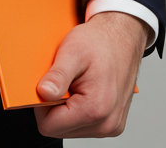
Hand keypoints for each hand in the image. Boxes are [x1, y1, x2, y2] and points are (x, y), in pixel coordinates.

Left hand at [33, 11, 151, 138]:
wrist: (123, 37)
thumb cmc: (101, 42)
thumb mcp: (73, 51)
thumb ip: (57, 76)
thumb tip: (44, 93)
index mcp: (95, 109)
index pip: (49, 126)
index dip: (42, 105)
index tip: (49, 85)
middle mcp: (106, 124)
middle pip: (60, 129)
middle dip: (55, 106)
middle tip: (65, 81)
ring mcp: (111, 126)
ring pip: (70, 128)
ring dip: (67, 108)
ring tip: (77, 84)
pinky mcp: (113, 124)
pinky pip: (84, 125)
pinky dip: (78, 109)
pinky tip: (84, 90)